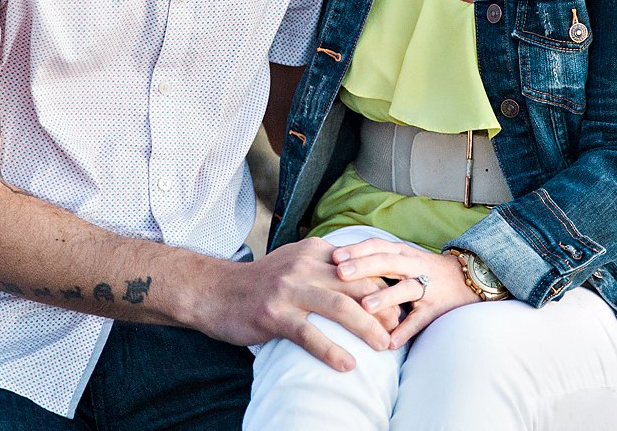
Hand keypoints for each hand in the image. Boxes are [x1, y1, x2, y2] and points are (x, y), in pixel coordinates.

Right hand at [190, 238, 391, 370]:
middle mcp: (303, 266)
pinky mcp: (274, 314)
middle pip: (356, 284)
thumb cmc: (260, 283)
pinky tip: (348, 365)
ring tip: (385, 345)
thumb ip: (324, 266)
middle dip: (383, 306)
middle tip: (401, 327)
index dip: (383, 286)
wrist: (215, 291)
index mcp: (313, 251)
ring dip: (367, 327)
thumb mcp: (294, 263)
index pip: (358, 267)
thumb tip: (363, 283)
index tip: (401, 304)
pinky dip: (331, 350)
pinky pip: (309, 334)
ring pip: (339, 306)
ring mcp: (288, 290)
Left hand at [332, 238, 481, 347]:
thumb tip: (335, 260)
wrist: (467, 278)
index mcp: (403, 252)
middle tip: (340, 274)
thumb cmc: (423, 269)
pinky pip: (421, 319)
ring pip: (406, 289)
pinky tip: (392, 342)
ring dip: (386, 297)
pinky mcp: (437, 308)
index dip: (356, 250)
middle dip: (363, 267)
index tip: (334, 255)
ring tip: (365, 307)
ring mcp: (427, 287)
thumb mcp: (402, 257)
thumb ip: (376, 258)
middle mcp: (414, 266)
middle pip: (387, 262)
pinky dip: (407, 331)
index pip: (378, 246)